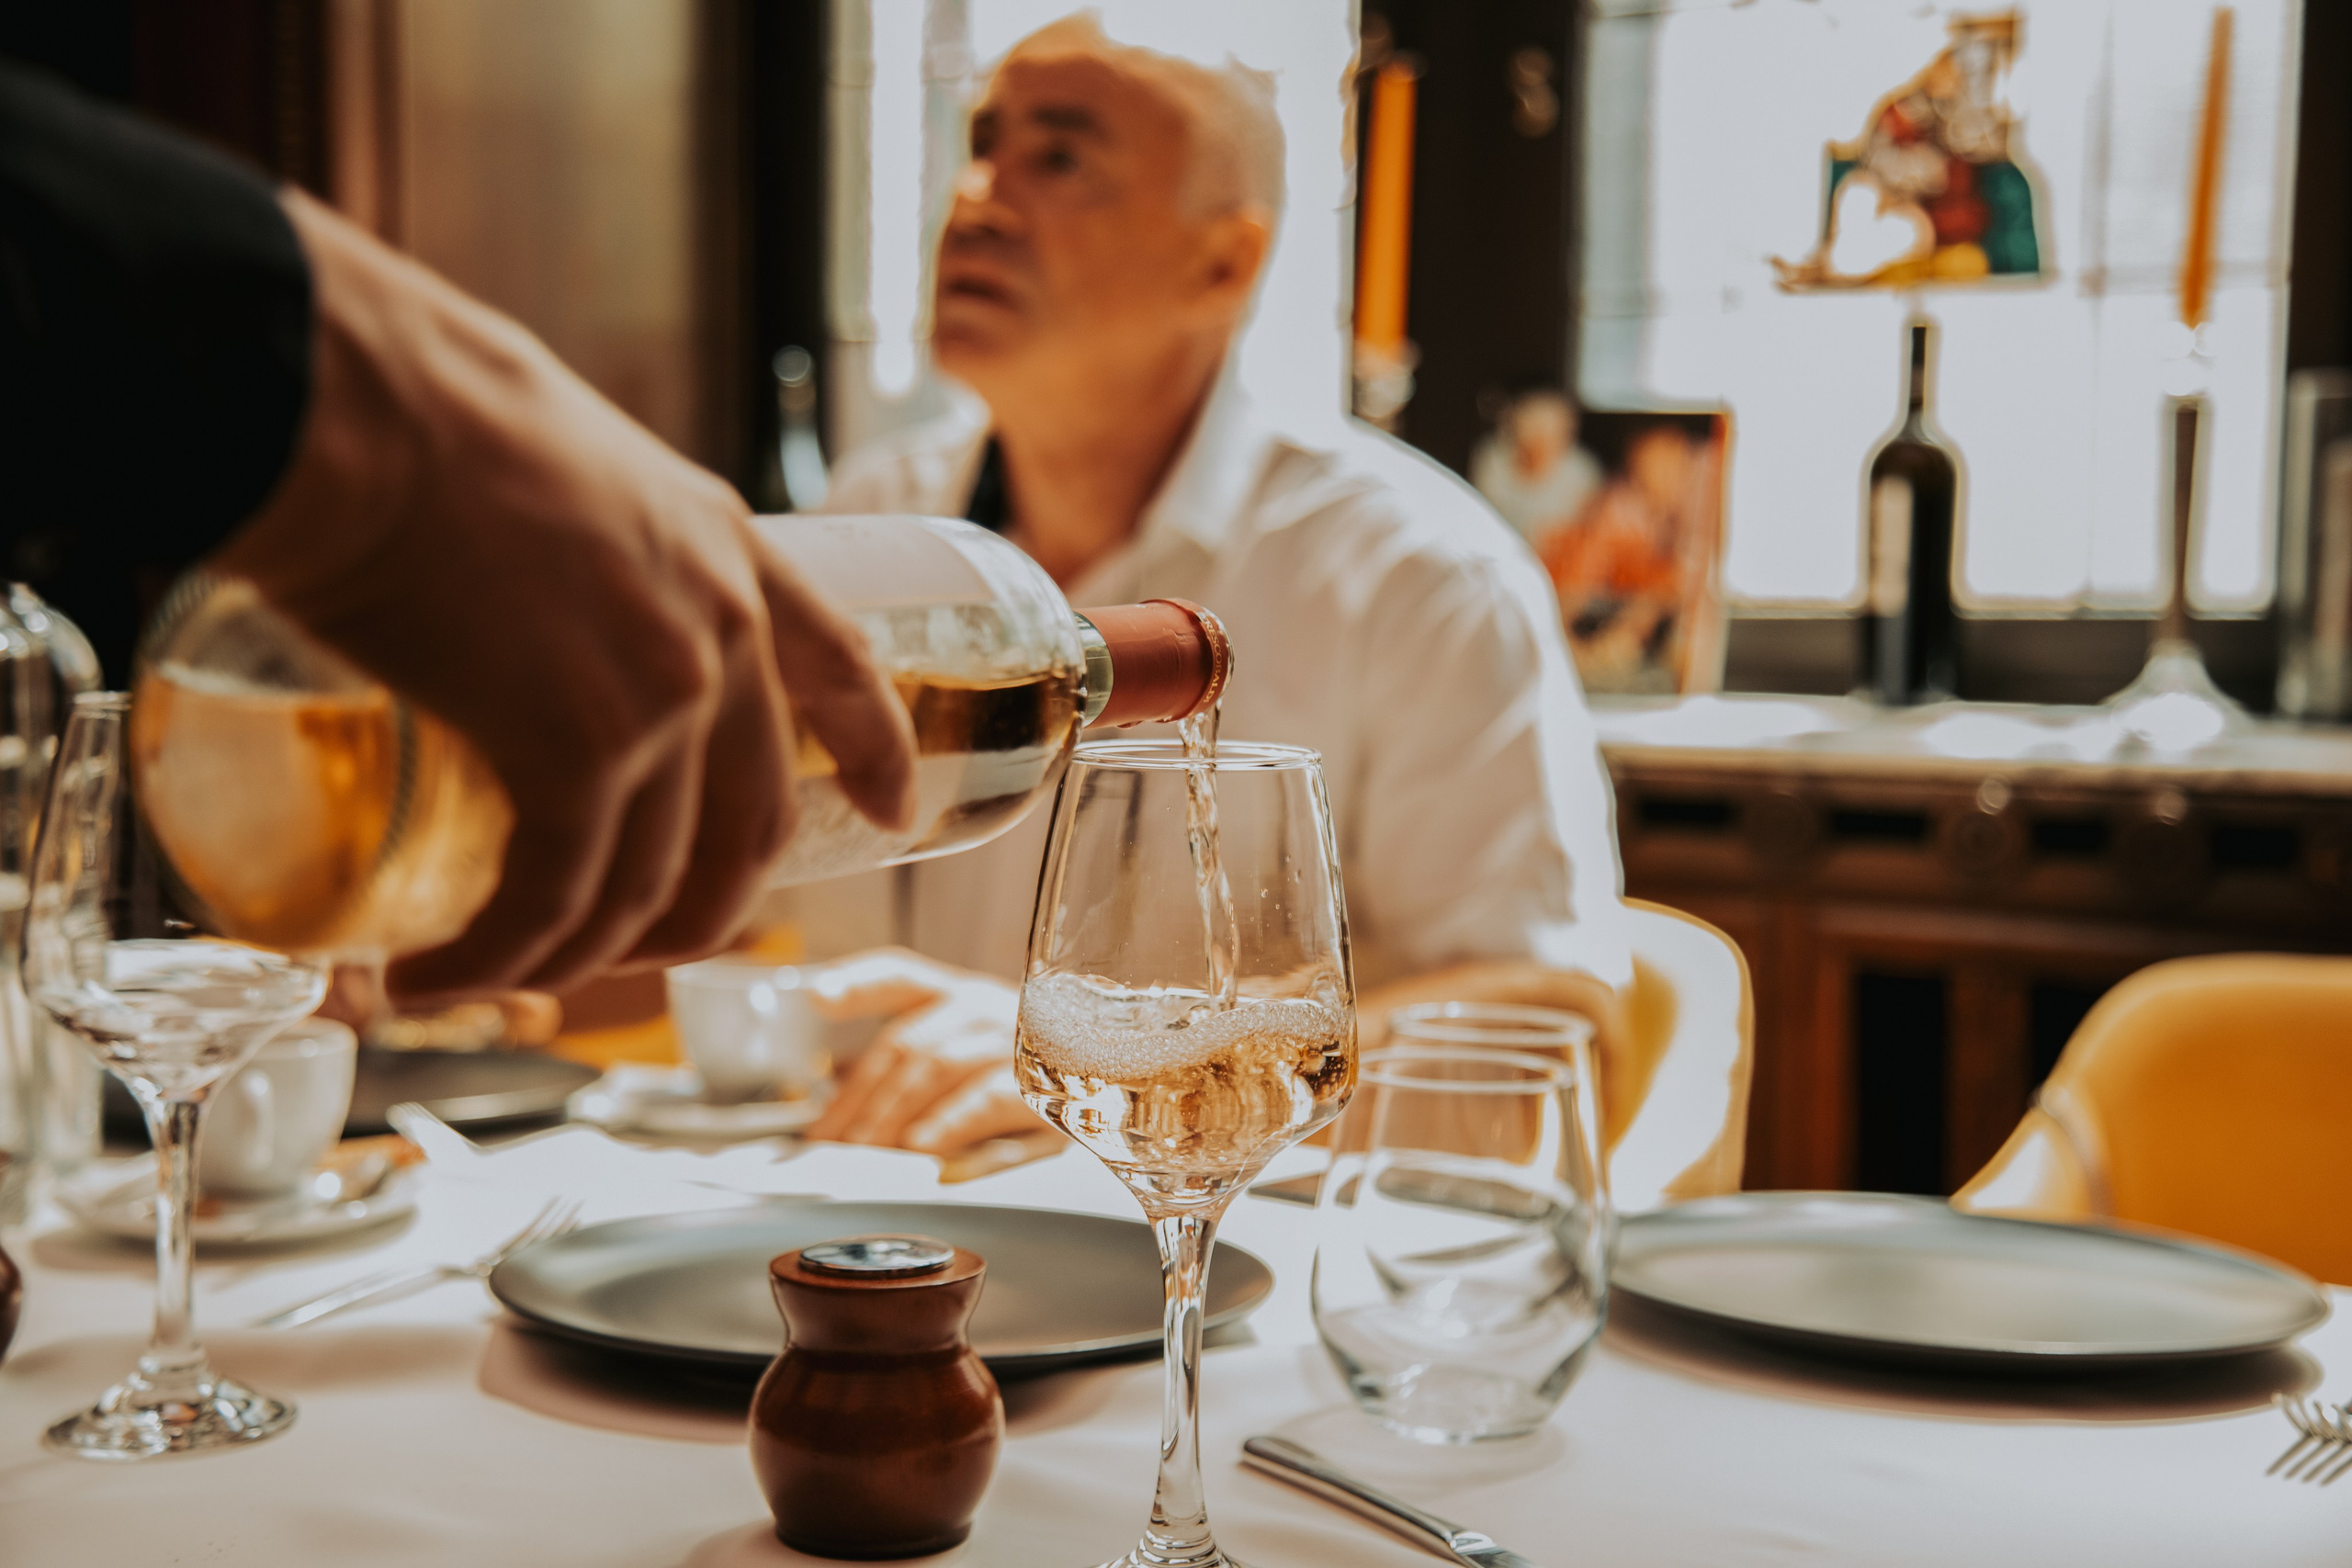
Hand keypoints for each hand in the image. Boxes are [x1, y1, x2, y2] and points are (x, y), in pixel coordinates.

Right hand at [217, 192, 914, 999]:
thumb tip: (510, 607)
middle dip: (696, 914)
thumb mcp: (560, 463)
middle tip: (627, 954)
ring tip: (488, 978)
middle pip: (750, 821)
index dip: (873, 748)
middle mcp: (719, 629)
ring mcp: (661, 695)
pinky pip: (554, 895)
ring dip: (569, 956)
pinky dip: (497, 957)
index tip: (894, 811)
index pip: (839, 663)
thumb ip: (579, 545)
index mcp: (725, 549)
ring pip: (649, 882)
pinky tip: (434, 975)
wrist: (356, 401)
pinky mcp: (575, 747)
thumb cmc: (413, 407)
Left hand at [800, 949, 1043, 1153]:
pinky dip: (950, 1122)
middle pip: (908, 1041)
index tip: (819, 997)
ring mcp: (1015, 1041)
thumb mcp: (966, 1052)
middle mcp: (984, 1008)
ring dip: (893, 1113)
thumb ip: (906, 1062)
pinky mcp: (1045, 1083)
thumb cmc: (1021, 1069)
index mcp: (958, 996)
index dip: (858, 982)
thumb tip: (834, 1083)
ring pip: (939, 1067)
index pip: (900, 975)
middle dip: (861, 1096)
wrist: (1104, 1078)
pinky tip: (923, 1146)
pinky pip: (988, 1099)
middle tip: (831, 1140)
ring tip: (865, 1149)